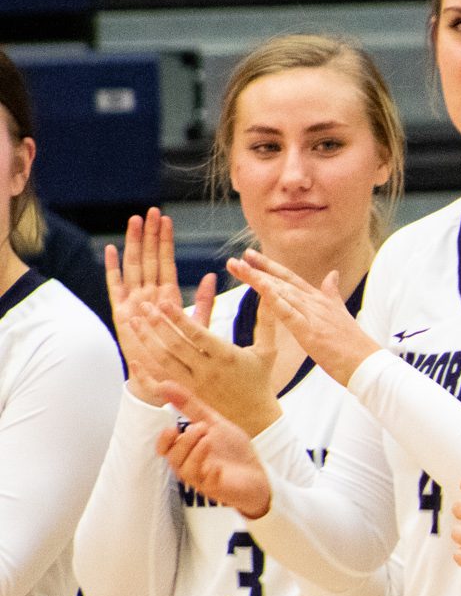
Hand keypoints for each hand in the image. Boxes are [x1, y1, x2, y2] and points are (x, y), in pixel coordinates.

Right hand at [104, 209, 191, 406]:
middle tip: (150, 211)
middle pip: (149, 260)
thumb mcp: (201, 328)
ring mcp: (134, 304)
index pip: (167, 263)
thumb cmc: (186, 358)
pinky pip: (115, 288)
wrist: (167, 384)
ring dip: (134, 245)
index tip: (166, 219)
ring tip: (135, 222)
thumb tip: (215, 276)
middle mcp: (149, 297)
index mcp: (169, 298)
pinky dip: (113, 269)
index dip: (166, 242)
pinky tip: (110, 249)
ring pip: (133, 268)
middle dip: (150, 235)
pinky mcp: (121, 315)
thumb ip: (205, 302)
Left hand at [131, 279, 280, 435]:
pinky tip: (133, 359)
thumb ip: (266, 321)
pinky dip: (146, 371)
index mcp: (227, 356)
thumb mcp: (267, 350)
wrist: (255, 417)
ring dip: (147, 341)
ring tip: (134, 322)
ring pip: (165, 361)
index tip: (164, 302)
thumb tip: (269, 293)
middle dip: (157, 324)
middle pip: (176, 346)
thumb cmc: (261, 379)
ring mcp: (195, 384)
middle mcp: (208, 371)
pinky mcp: (187, 395)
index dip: (179, 318)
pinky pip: (161, 382)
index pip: (198, 334)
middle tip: (143, 306)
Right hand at [155, 385, 273, 517]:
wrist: (257, 476)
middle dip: (183, 441)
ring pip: (184, 468)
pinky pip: (205, 482)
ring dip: (195, 450)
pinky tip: (219, 466)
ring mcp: (201, 478)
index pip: (163, 445)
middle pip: (171, 456)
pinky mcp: (215, 489)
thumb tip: (165, 385)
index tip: (172, 426)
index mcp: (186, 450)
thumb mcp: (213, 423)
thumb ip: (190, 406)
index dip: (163, 438)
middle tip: (201, 427)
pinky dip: (210, 471)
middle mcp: (188, 465)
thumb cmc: (233, 451)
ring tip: (210, 437)